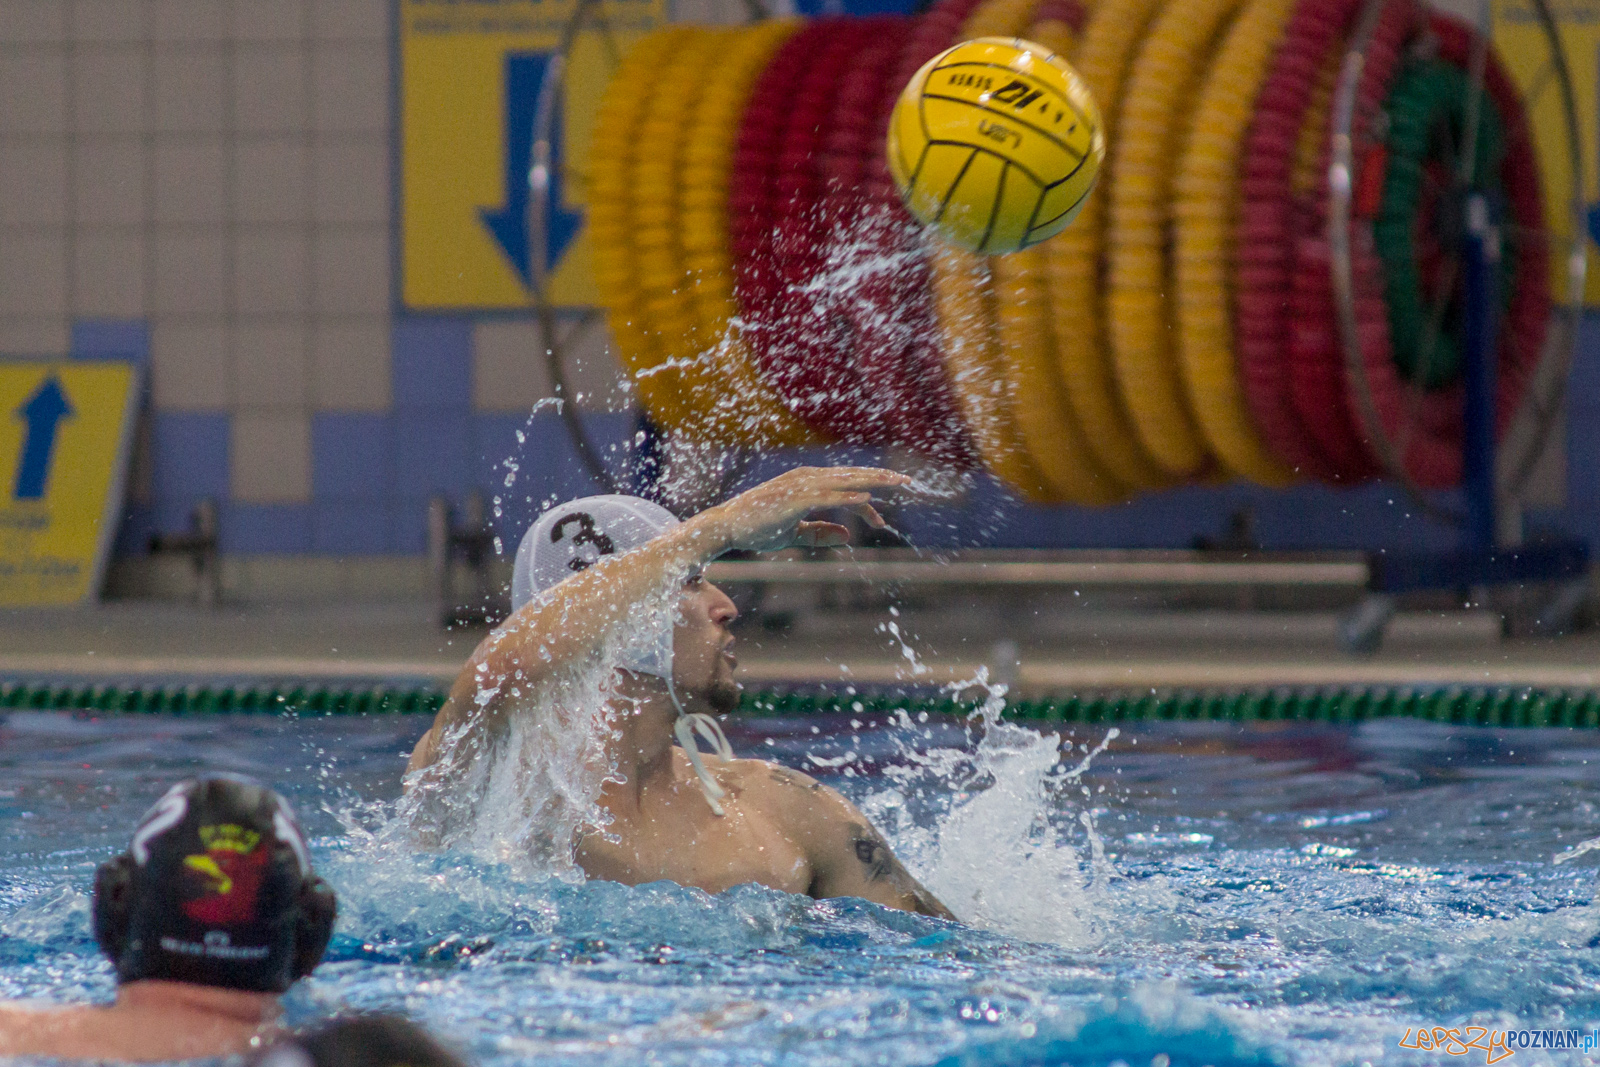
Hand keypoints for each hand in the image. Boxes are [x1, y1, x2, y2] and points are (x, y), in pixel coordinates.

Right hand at [691, 466, 910, 553]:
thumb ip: (819, 534)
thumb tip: (847, 537)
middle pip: (850, 477)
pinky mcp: (792, 500)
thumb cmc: (757, 528)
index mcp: (807, 485)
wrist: (727, 527)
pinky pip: (825, 497)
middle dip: (879, 478)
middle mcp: (806, 480)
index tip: (881, 521)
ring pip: (842, 482)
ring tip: (894, 483)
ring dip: (869, 482)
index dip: (866, 502)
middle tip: (906, 481)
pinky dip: (846, 497)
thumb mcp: (794, 534)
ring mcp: (799, 487)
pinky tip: (866, 500)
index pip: (845, 488)